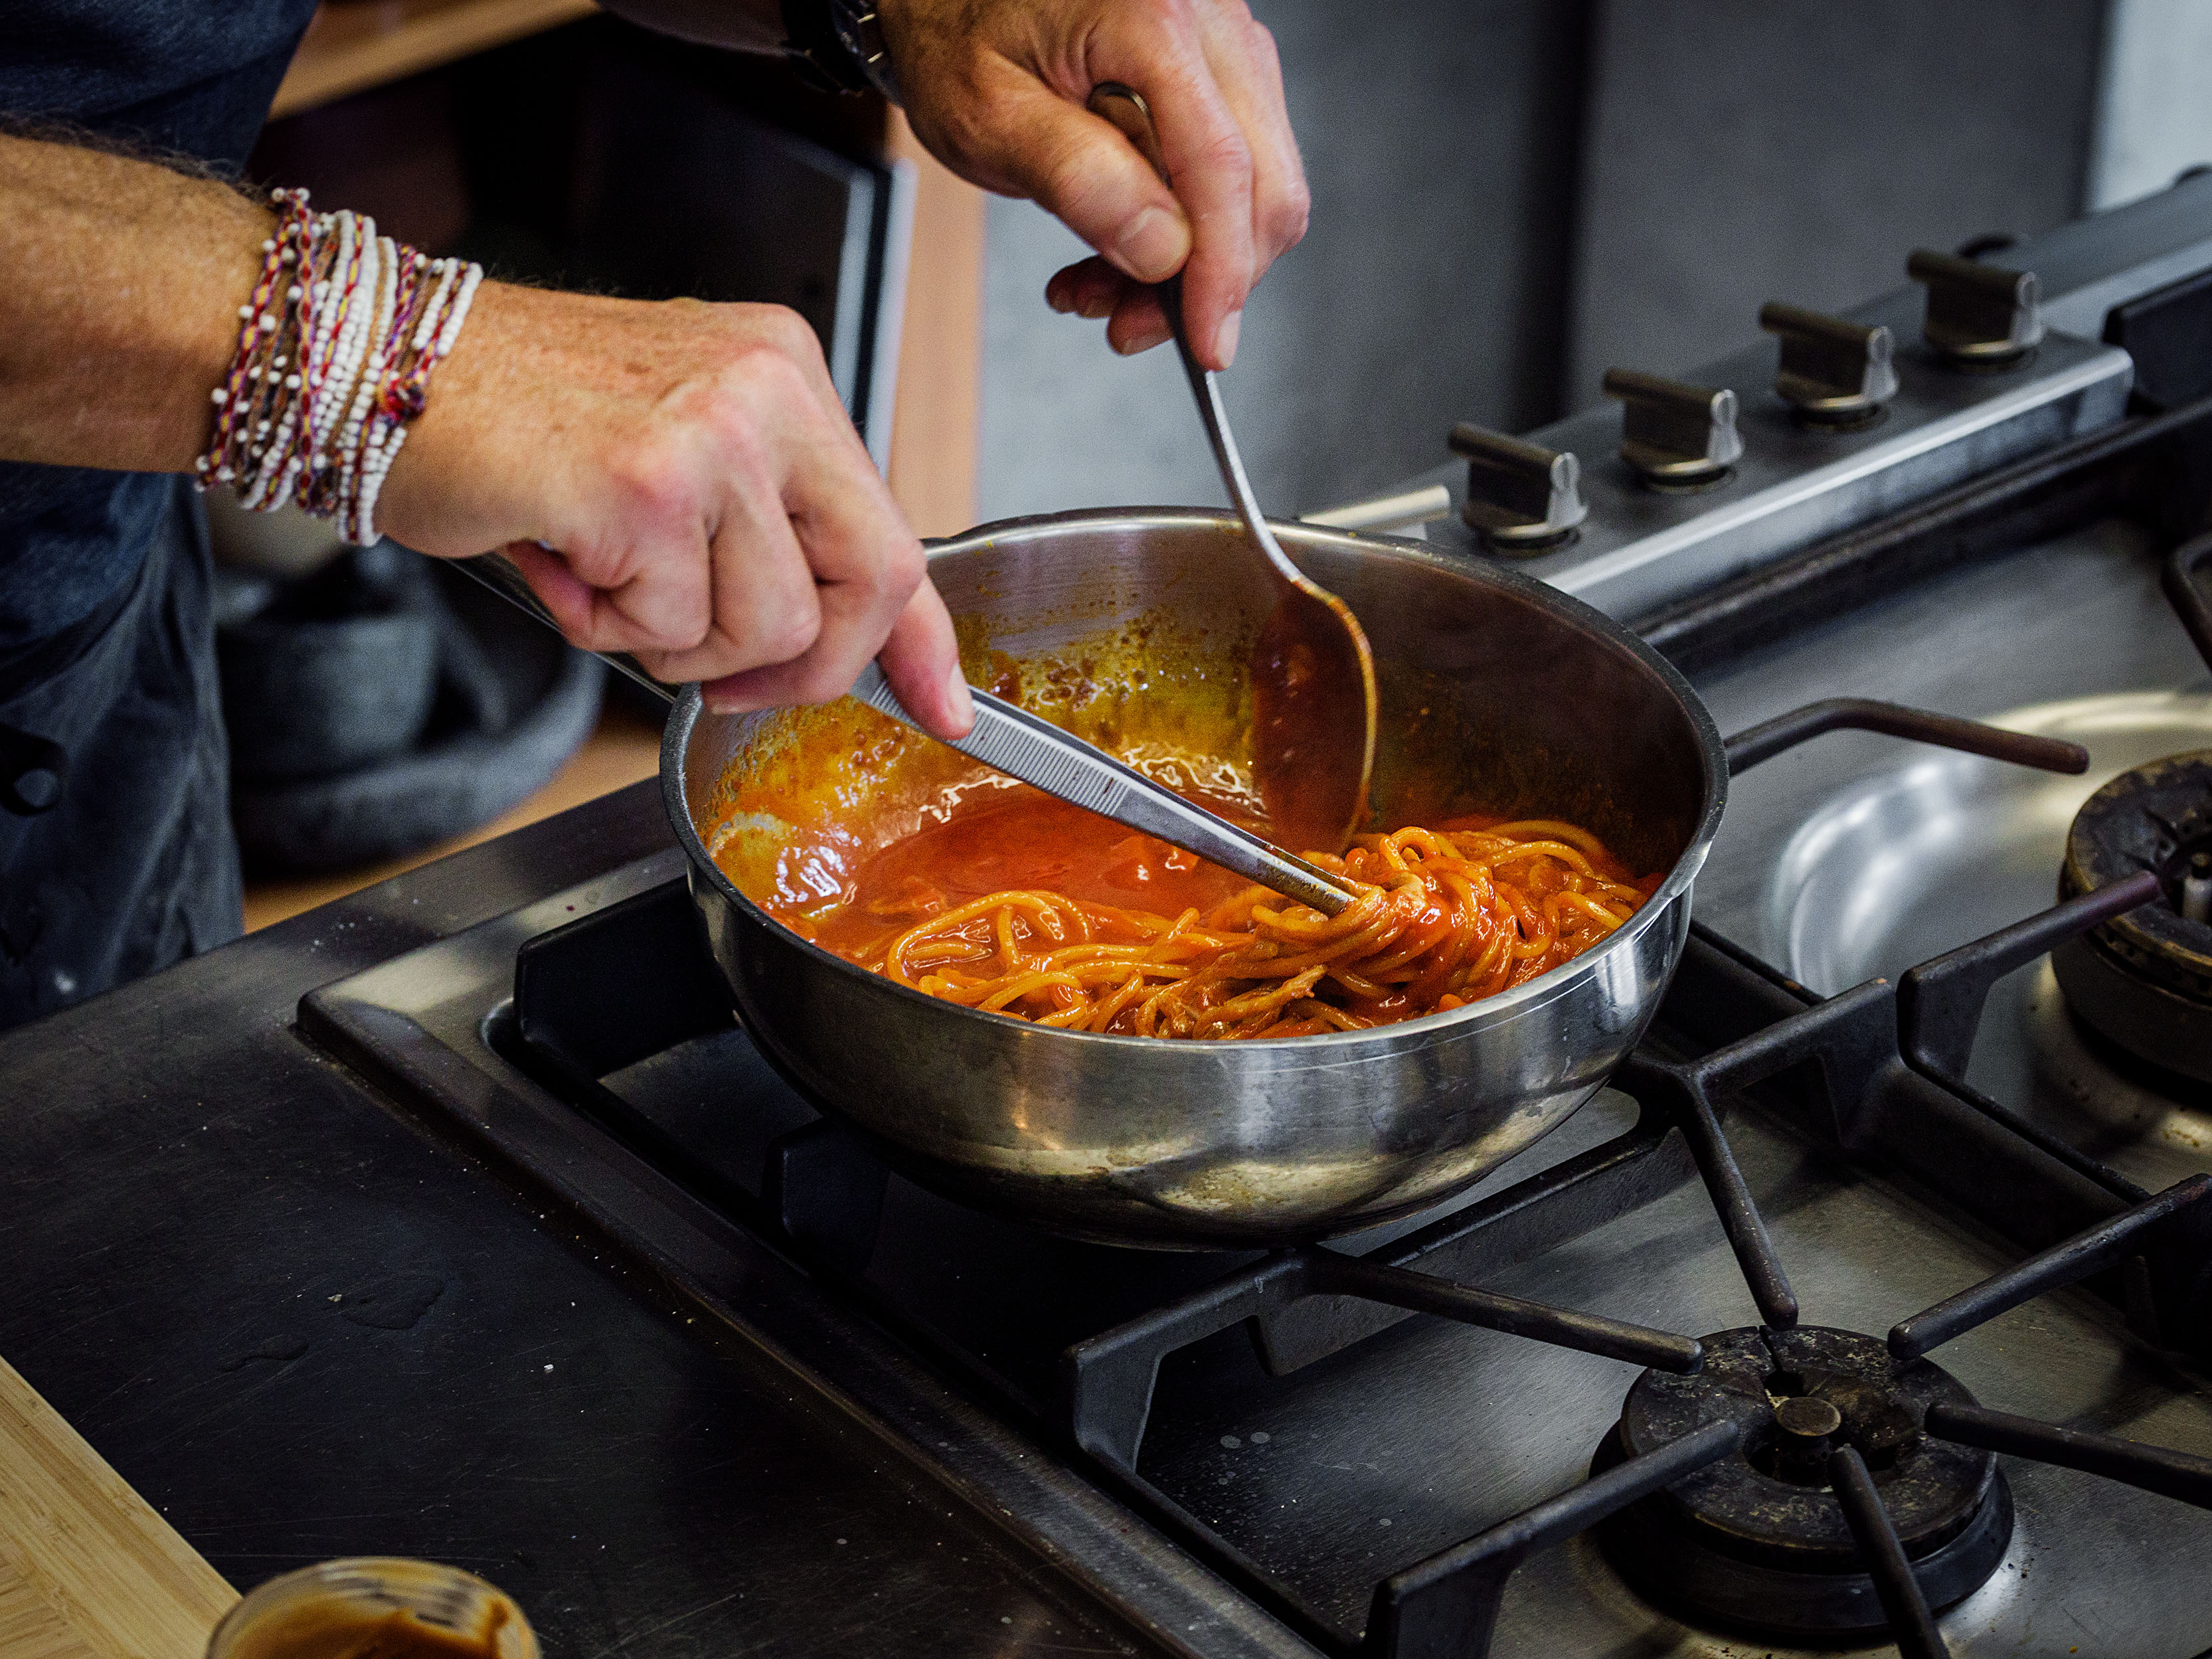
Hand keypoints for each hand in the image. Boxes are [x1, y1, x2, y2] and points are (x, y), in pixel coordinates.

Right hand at [377, 283, 972, 736]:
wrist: (374, 361)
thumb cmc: (514, 411)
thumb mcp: (678, 453)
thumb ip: (764, 531)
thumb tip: (833, 640)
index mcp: (787, 374)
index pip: (895, 527)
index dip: (922, 639)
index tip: (943, 705)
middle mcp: (770, 389)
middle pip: (871, 583)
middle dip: (803, 663)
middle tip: (721, 667)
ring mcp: (714, 434)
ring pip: (768, 626)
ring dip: (674, 636)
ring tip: (601, 566)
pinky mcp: (645, 485)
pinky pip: (671, 627)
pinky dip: (605, 624)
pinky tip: (559, 554)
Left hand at [883, 0, 1308, 369]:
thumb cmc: (956, 32)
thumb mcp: (987, 117)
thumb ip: (1078, 180)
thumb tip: (1164, 250)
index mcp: (1153, 16)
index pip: (1222, 168)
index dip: (1221, 272)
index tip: (1206, 343)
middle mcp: (1207, 20)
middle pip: (1262, 183)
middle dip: (1204, 279)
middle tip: (1126, 323)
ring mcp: (1221, 45)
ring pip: (1254, 187)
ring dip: (1186, 262)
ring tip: (1096, 284)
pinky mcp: (1215, 73)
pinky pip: (1229, 170)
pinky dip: (1180, 228)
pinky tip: (1117, 244)